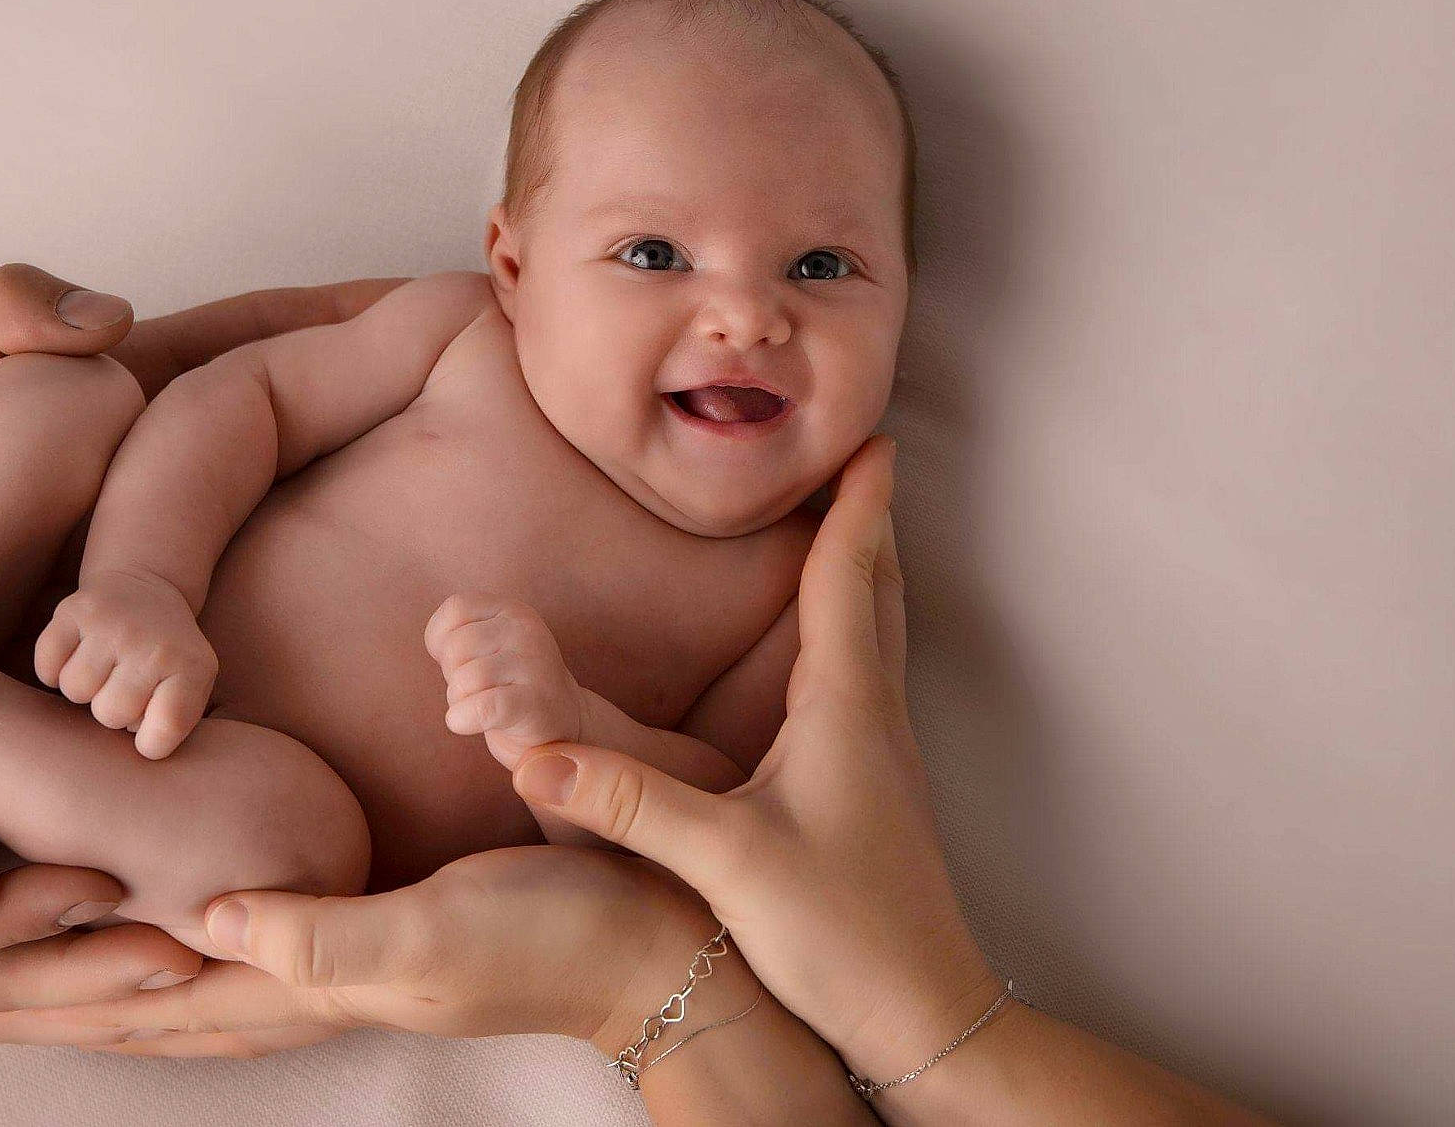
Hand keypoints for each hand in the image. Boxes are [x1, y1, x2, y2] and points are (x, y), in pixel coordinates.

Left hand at [0, 845, 723, 1057]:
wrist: (640, 947)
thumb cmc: (545, 933)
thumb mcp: (432, 932)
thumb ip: (319, 934)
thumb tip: (201, 919)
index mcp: (302, 989)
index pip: (143, 996)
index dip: (47, 976)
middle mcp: (297, 992)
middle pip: (136, 1007)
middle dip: (35, 992)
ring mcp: (324, 974)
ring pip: (170, 991)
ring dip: (84, 984)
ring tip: (11, 968)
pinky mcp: (353, 942)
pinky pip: (223, 963)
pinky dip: (161, 959)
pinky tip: (155, 938)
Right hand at [35, 566, 219, 759]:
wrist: (146, 584)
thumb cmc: (167, 651)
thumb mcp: (192, 682)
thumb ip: (174, 721)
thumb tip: (140, 752)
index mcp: (190, 666)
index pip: (164, 731)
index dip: (150, 742)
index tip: (149, 727)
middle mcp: (152, 644)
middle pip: (110, 714)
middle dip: (112, 710)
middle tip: (124, 686)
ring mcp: (112, 624)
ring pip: (75, 690)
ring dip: (84, 689)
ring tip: (103, 669)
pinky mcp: (73, 611)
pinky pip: (47, 667)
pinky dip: (54, 669)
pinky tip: (77, 655)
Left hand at [425, 592, 584, 769]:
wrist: (559, 722)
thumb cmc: (508, 684)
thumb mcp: (485, 647)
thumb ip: (458, 634)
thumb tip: (438, 646)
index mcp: (511, 610)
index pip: (457, 608)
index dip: (442, 640)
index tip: (462, 662)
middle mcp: (526, 630)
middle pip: (456, 647)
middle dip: (453, 676)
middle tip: (477, 690)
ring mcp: (535, 665)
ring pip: (465, 679)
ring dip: (459, 701)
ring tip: (480, 706)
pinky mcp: (536, 703)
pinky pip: (483, 707)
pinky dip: (463, 718)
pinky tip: (465, 723)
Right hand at [500, 436, 1004, 1081]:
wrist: (923, 1016)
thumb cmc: (843, 935)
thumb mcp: (724, 862)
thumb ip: (628, 802)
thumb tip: (530, 749)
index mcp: (844, 708)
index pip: (848, 579)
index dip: (855, 506)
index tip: (870, 439)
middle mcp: (872, 718)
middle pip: (877, 592)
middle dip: (866, 521)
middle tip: (861, 461)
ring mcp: (879, 756)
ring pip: (879, 636)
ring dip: (866, 572)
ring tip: (849, 531)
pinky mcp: (873, 792)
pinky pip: (868, 680)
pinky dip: (856, 631)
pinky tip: (834, 658)